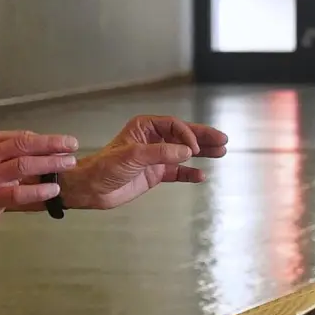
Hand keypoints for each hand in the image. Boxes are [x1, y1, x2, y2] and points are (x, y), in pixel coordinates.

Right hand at [0, 130, 78, 238]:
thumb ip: (11, 155)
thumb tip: (46, 151)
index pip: (22, 136)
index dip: (47, 139)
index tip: (66, 142)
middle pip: (24, 144)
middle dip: (52, 144)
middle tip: (72, 146)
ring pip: (24, 164)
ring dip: (49, 164)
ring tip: (68, 164)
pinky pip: (19, 192)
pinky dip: (38, 190)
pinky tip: (53, 190)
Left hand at [58, 115, 228, 210]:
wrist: (90, 189)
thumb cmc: (105, 167)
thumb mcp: (133, 156)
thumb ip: (161, 153)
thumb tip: (188, 152)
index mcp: (144, 128)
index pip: (174, 126)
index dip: (188, 135)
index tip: (195, 150)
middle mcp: (152, 140)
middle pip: (184, 136)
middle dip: (203, 138)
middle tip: (223, 141)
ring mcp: (154, 157)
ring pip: (184, 153)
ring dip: (202, 153)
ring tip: (221, 153)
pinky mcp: (154, 174)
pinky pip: (177, 172)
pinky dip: (189, 173)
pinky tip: (201, 176)